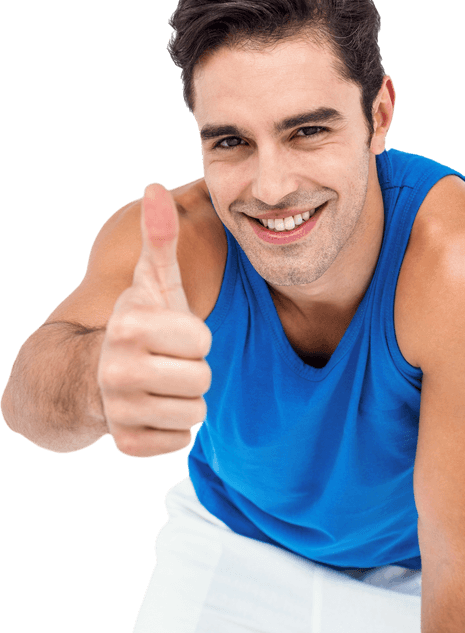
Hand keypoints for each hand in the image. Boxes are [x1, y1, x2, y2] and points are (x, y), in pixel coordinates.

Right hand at [97, 182, 211, 457]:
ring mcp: (119, 411)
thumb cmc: (141, 326)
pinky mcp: (127, 445)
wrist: (93, 377)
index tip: (169, 335)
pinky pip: (180, 441)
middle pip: (202, 379)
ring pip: (195, 413)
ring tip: (160, 387)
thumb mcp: (152, 284)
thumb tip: (156, 187)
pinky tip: (151, 412)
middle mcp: (117, 370)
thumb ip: (160, 239)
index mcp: (129, 326)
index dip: (193, 338)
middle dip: (191, 372)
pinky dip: (172, 430)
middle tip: (166, 364)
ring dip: (184, 401)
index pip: (202, 340)